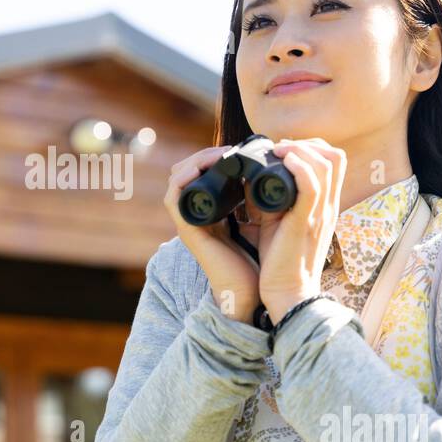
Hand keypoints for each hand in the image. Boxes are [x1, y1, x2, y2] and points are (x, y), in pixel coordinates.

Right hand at [163, 146, 262, 322]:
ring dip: (196, 161)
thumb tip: (267, 173)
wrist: (251, 291)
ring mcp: (189, 221)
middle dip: (205, 155)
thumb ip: (255, 202)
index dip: (213, 156)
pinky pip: (174, 197)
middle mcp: (197, 213)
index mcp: (212, 210)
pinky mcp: (187, 230)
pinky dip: (184, 179)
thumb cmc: (257, 260)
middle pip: (187, 172)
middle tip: (229, 150)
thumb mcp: (258, 221)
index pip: (201, 173)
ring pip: (178, 178)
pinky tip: (201, 169)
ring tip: (220, 155)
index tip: (236, 150)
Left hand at [253, 137, 346, 321]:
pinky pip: (312, 185)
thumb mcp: (279, 224)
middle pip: (335, 156)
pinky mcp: (305, 223)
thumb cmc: (280, 263)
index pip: (334, 162)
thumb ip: (273, 202)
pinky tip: (282, 161)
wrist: (287, 294)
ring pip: (326, 164)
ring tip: (277, 152)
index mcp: (324, 206)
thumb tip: (250, 179)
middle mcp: (327, 207)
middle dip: (306, 144)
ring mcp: (319, 214)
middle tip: (279, 150)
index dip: (310, 148)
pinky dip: (298, 166)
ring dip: (299, 150)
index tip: (282, 152)